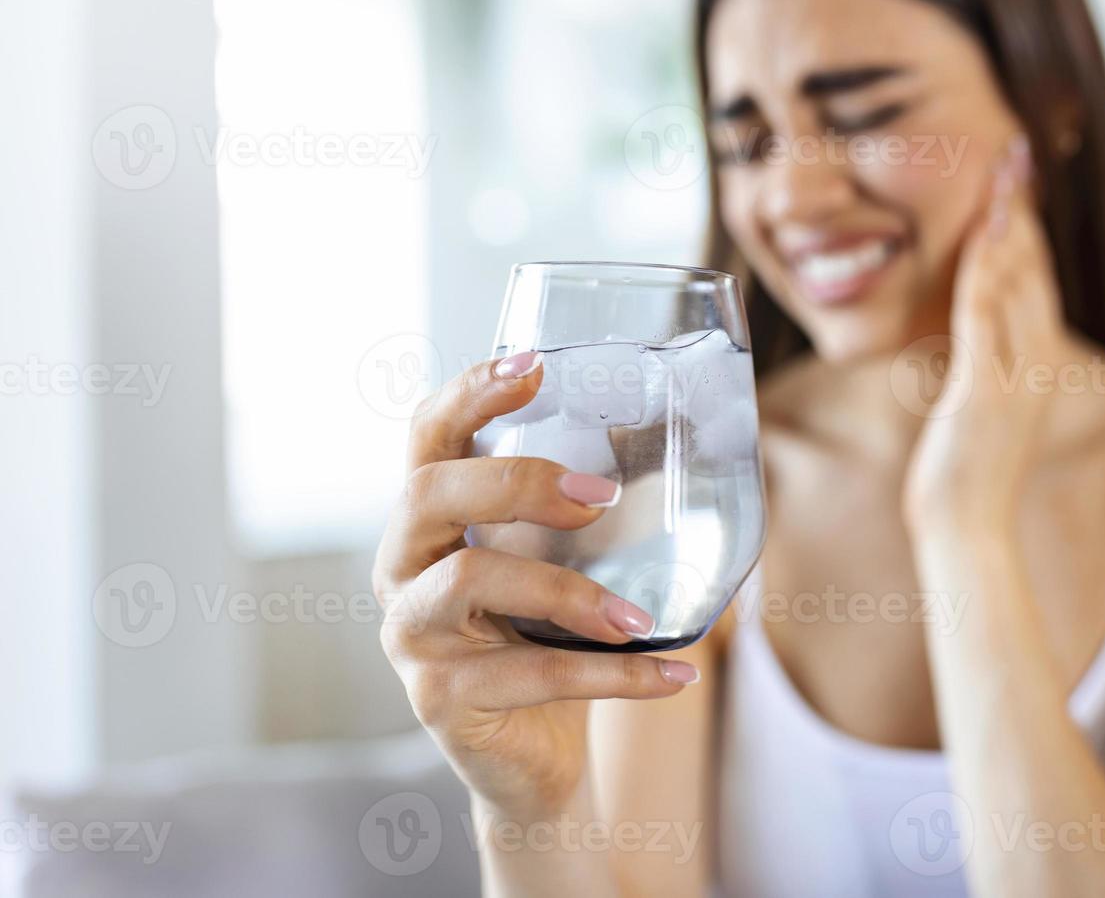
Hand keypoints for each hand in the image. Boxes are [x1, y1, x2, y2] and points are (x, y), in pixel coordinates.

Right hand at [373, 352, 699, 818]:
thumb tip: (684, 445)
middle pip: (431, 491)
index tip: (533, 365)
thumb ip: (580, 515)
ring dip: (570, 591)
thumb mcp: (562, 567)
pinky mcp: (438, 697)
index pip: (428, 436)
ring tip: (641, 619)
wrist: (533, 759)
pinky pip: (530, 673)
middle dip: (519, 480)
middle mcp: (401, 567)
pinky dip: (614, 676)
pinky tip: (674, 676)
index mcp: (429, 521)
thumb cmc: (547, 642)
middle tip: (600, 498)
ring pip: (471, 576)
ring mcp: (409, 633)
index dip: (470, 393)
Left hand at [902, 134, 1067, 530]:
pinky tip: (981, 240)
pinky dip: (986, 277)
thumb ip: (980, 370)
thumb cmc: (963, 476)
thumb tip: (970, 343)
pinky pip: (987, 323)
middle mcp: (1033, 365)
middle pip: (1032, 271)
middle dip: (1021, 210)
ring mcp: (1014, 378)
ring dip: (1008, 228)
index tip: (1016, 183)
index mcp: (1032, 367)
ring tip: (1003, 176)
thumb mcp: (976, 410)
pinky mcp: (985, 394)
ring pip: (1015, 287)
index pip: (1033, 284)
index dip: (1025, 230)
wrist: (965, 530)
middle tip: (1015, 153)